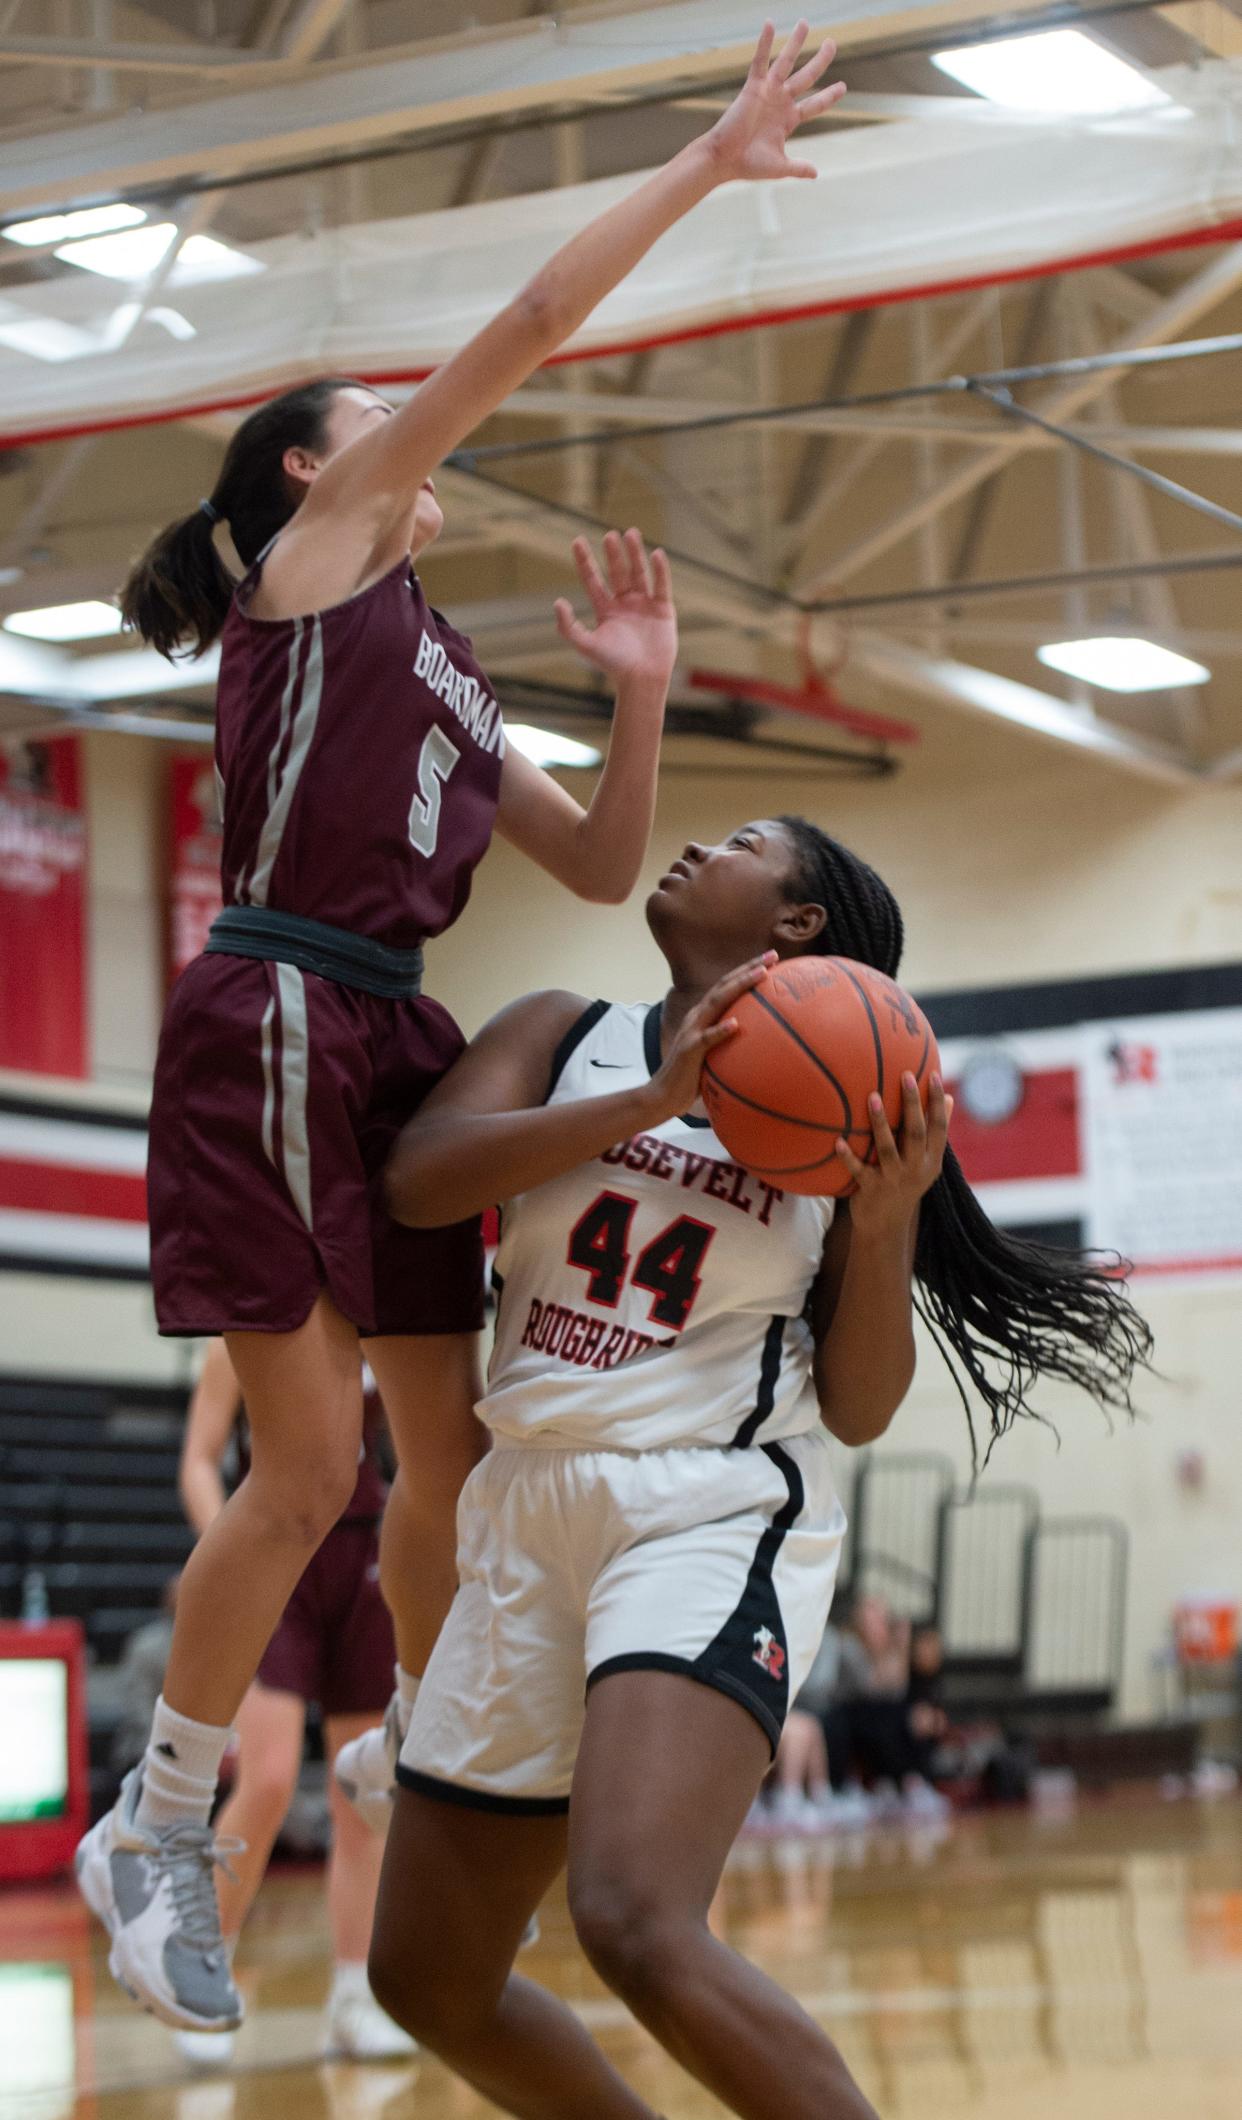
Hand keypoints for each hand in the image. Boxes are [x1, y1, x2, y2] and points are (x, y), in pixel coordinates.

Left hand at [554, 530, 676, 688]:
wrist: (642, 679)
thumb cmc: (613, 665)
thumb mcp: (586, 645)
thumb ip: (568, 626)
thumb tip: (558, 602)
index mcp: (605, 609)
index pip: (592, 579)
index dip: (585, 561)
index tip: (577, 541)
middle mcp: (624, 604)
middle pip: (617, 572)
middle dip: (613, 554)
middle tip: (609, 535)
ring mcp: (644, 605)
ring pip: (639, 573)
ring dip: (635, 554)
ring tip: (630, 533)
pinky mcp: (663, 610)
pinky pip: (661, 585)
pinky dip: (660, 571)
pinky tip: (656, 554)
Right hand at [644, 954, 775, 1123]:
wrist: (664, 1095)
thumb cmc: (694, 1077)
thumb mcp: (715, 1054)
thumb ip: (731, 1042)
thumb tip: (763, 1043)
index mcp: (704, 1015)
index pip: (727, 986)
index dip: (747, 969)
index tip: (772, 959)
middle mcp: (697, 1016)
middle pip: (724, 985)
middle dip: (748, 967)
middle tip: (772, 955)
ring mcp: (691, 1031)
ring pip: (717, 1002)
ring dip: (739, 986)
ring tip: (761, 975)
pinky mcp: (688, 1050)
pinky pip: (706, 1039)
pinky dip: (720, 1030)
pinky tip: (735, 1024)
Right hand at [706, 21, 844, 184]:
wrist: (725, 160)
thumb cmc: (749, 165)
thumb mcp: (779, 166)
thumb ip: (798, 167)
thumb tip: (815, 173)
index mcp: (789, 119)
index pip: (815, 104)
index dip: (829, 96)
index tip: (843, 87)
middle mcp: (781, 101)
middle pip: (807, 77)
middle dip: (820, 60)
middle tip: (832, 43)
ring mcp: (768, 92)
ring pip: (786, 62)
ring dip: (795, 43)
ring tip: (804, 23)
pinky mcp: (753, 87)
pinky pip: (760, 61)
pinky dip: (764, 43)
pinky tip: (770, 24)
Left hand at [834, 1073, 952, 1238]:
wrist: (886, 1226)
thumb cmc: (906, 1183)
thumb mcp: (927, 1163)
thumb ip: (936, 1133)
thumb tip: (950, 1099)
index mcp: (931, 1161)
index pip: (939, 1128)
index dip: (937, 1103)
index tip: (934, 1075)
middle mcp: (916, 1170)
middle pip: (915, 1133)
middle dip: (912, 1104)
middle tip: (905, 1075)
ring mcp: (893, 1180)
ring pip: (887, 1148)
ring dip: (880, 1122)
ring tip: (871, 1096)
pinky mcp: (871, 1190)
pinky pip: (858, 1170)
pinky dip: (849, 1157)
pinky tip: (838, 1141)